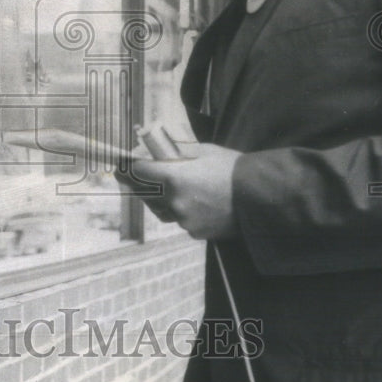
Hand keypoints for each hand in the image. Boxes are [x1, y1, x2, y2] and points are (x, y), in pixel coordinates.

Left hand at [115, 143, 241, 239]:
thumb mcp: (203, 150)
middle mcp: (174, 201)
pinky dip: (179, 210)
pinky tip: (192, 200)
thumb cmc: (233, 168)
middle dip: (140, 183)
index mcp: (173, 177)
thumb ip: (176, 152)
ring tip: (167, 186)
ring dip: (158, 198)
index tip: (119, 165)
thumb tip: (154, 149)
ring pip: (160, 209)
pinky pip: (179, 220)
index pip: (137, 172)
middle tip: (135, 175)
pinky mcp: (195, 232)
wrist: (262, 197)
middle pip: (144, 193)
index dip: (126, 168)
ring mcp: (184, 220)